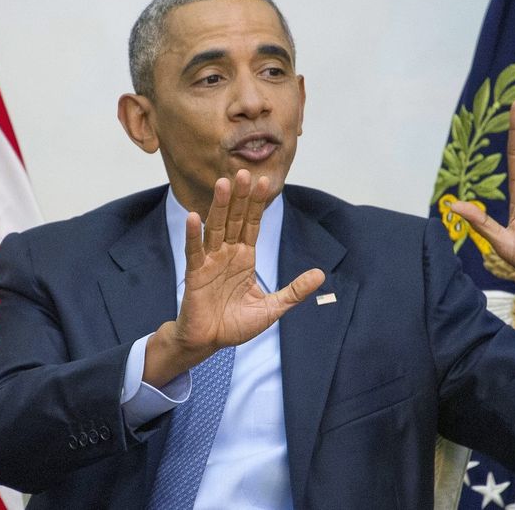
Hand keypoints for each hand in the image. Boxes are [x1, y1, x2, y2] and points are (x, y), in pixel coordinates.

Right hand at [144, 170, 324, 386]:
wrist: (210, 342)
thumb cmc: (236, 325)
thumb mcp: (272, 307)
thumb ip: (294, 291)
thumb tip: (321, 275)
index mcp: (245, 257)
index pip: (252, 224)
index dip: (257, 204)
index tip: (264, 181)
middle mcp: (228, 254)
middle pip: (234, 219)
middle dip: (240, 197)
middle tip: (244, 172)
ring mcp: (210, 261)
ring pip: (215, 227)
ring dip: (218, 206)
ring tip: (223, 184)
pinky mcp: (195, 273)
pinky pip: (194, 250)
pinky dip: (193, 234)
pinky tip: (194, 216)